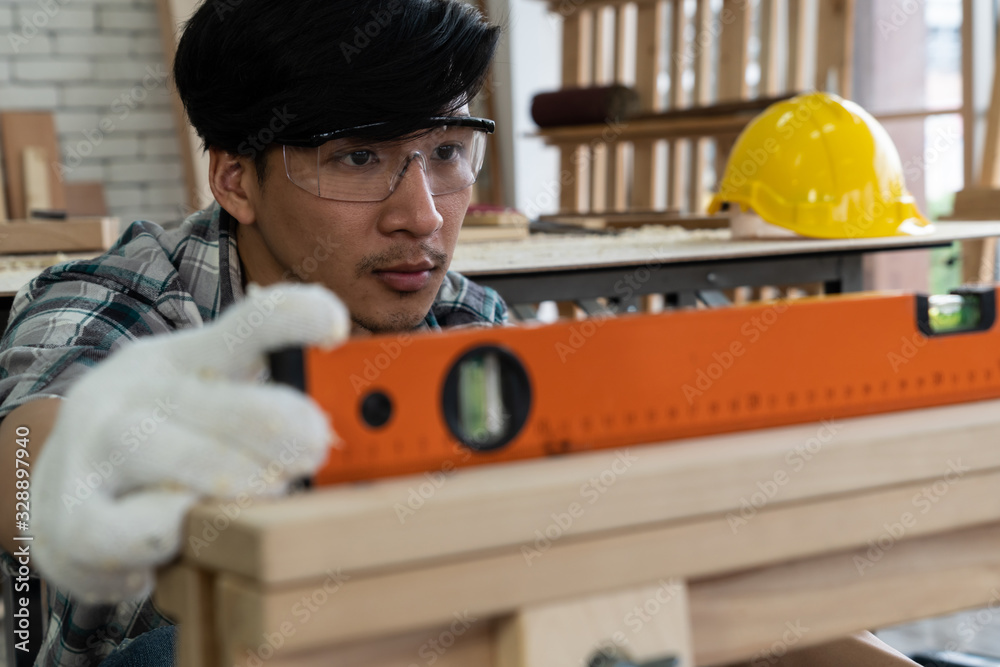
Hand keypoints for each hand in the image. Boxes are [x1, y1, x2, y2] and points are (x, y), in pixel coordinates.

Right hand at [32, 283, 348, 602]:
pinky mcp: (71, 513)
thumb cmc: (168, 441)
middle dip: (274, 421)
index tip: (338, 328)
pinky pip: (120, 529)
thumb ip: (282, 408)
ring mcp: (98, 448)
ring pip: (169, 455)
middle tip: (319, 445)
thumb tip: (368, 428)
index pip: (250, 322)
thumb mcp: (216, 403)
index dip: (297, 317)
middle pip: (216, 399)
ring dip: (231, 477)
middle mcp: (139, 391)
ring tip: (270, 490)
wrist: (60, 479)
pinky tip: (183, 537)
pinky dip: (161, 532)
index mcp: (190, 358)